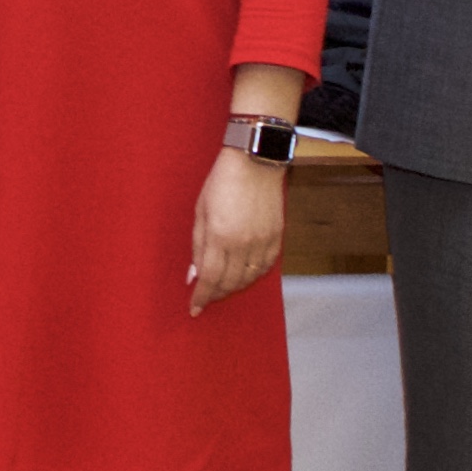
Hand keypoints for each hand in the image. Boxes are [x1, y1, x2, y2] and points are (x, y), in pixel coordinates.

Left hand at [187, 147, 286, 309]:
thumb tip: (194, 274)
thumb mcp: (200, 211)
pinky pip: (265, 268)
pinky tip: (244, 276)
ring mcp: (262, 241)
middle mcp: (243, 244)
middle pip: (229, 282)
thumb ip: (198, 245)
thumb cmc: (222, 182)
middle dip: (216, 294)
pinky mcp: (277, 237)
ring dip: (234, 287)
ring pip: (248, 279)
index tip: (195, 309)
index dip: (202, 297)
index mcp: (220, 236)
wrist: (255, 162)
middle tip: (207, 298)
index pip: (210, 278)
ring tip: (222, 288)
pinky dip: (253, 276)